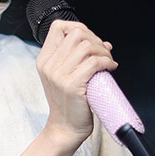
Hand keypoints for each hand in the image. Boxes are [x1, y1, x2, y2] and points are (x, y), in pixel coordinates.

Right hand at [35, 19, 116, 149]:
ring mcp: (59, 75)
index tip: (90, 40)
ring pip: (87, 46)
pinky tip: (110, 68)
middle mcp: (49, 65)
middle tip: (104, 53)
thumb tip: (103, 43)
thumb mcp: (63, 76)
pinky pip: (94, 62)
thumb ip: (76, 58)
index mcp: (44, 60)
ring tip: (108, 61)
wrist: (65, 128)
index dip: (79, 28)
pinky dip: (107, 62)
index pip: (59, 27)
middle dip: (96, 39)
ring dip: (104, 51)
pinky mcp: (72, 85)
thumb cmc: (67, 103)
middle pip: (76, 33)